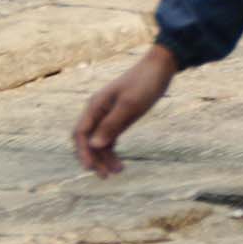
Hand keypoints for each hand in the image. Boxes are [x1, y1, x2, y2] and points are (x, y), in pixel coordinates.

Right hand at [70, 43, 175, 177]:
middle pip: (87, 140)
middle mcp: (97, 111)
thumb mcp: (130, 104)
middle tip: (105, 176)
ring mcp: (107, 115)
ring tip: (118, 172)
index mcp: (95, 105)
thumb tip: (94, 145)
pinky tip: (119, 163)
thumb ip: (112, 124)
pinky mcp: (118, 118)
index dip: (83, 152)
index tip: (90, 168)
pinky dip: (112, 151)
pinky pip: (109, 139)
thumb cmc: (145, 82)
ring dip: (105, 158)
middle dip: (93, 159)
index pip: (81, 133)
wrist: (161, 67)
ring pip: (99, 142)